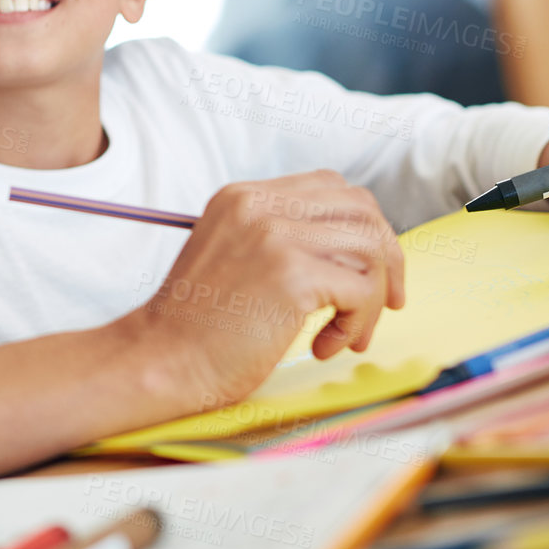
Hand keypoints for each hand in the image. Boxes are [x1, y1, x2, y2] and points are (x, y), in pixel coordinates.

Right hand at [122, 171, 404, 415]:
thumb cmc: (200, 327)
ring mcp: (275, 234)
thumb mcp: (235, 258)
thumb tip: (360, 253)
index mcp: (244, 196)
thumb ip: (282, 240)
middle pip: (361, 209)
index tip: (369, 272)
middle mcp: (260, 204)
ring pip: (370, 248)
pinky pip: (361, 291)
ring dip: (372, 300)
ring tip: (346, 336)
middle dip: (387, 258)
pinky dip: (356, 324)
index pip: (331, 187)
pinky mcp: (291, 273)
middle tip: (385, 304)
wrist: (161, 360)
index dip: (362, 227)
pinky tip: (325, 346)